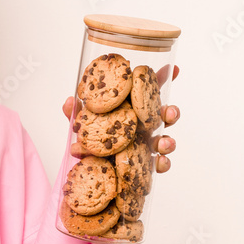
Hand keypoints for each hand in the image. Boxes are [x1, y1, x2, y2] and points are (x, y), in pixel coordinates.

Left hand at [62, 65, 180, 172]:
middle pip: (163, 116)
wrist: (89, 174)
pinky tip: (160, 163)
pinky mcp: (145, 166)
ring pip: (165, 140)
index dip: (163, 79)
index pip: (148, 93)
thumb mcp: (81, 126)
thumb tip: (70, 101)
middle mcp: (142, 128)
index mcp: (130, 111)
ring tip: (163, 143)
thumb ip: (76, 115)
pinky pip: (159, 165)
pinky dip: (163, 163)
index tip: (173, 69)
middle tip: (169, 113)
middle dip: (171, 113)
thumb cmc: (88, 143)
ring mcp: (146, 147)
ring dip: (168, 140)